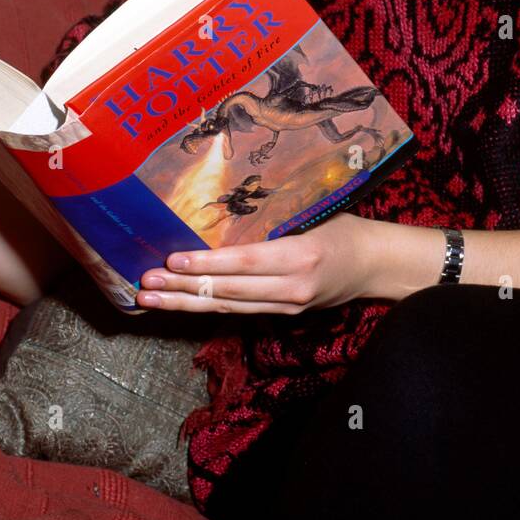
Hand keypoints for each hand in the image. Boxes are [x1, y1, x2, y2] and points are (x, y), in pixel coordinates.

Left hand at [135, 212, 378, 314]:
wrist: (375, 264)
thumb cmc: (344, 226)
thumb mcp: (315, 212)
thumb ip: (275, 216)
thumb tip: (225, 205)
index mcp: (301, 256)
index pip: (245, 263)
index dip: (207, 265)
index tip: (173, 261)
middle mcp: (292, 288)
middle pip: (228, 292)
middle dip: (183, 289)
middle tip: (145, 284)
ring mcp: (287, 305)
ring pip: (227, 307)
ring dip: (185, 304)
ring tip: (150, 299)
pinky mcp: (284, 314)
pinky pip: (238, 310)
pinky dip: (205, 306)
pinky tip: (180, 303)